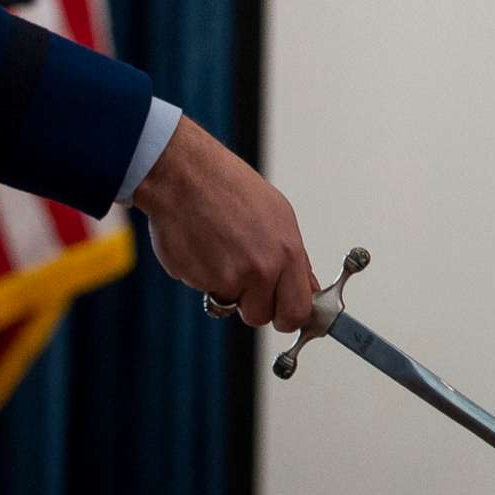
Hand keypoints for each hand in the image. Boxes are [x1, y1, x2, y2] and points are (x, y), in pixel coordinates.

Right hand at [132, 115, 317, 329]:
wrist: (187, 176)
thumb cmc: (231, 190)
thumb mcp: (278, 217)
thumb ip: (292, 259)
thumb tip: (307, 289)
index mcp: (287, 251)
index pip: (299, 309)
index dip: (290, 315)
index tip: (285, 314)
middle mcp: (262, 268)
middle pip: (266, 318)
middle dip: (259, 310)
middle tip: (250, 291)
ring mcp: (230, 277)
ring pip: (233, 306)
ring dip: (229, 291)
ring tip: (223, 253)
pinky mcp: (199, 280)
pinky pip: (205, 291)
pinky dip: (203, 276)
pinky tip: (203, 246)